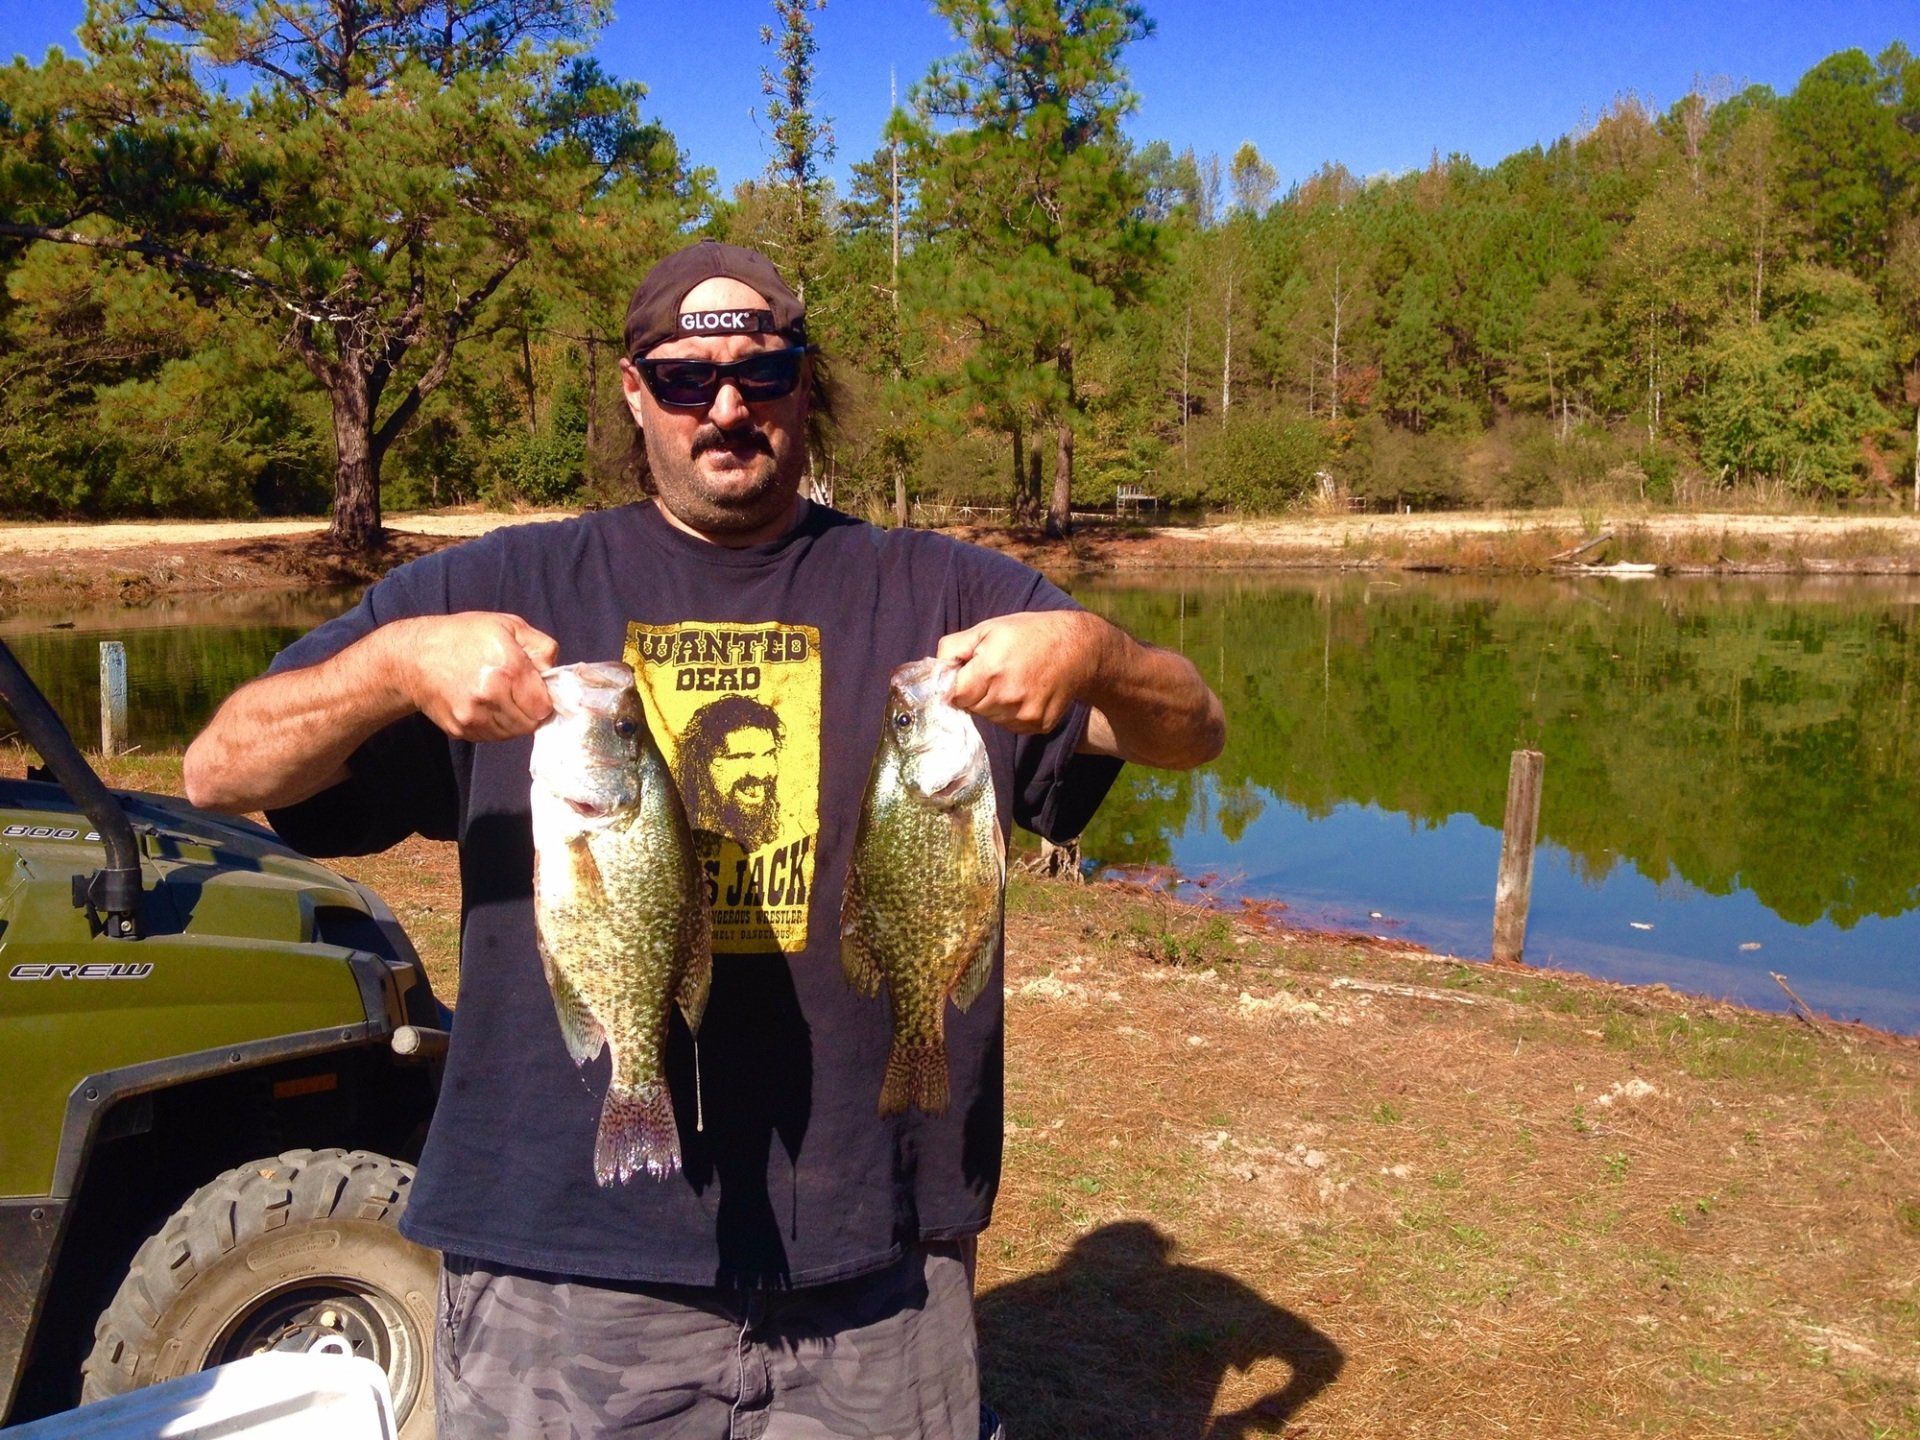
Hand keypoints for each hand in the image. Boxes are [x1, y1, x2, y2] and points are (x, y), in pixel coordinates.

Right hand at [385, 612, 558, 740]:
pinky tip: (485, 704)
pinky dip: (495, 725)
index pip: (544, 706)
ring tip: (501, 697)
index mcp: (508, 668)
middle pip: (531, 723)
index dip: (545, 698)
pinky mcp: (462, 729)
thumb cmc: (464, 636)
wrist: (413, 658)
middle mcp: (491, 695)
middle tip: (519, 693)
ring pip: (513, 733)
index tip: (537, 689)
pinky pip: (492, 736)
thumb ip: (541, 647)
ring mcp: (474, 716)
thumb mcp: (508, 625)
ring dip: (514, 719)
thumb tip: (555, 672)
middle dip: (531, 710)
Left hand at [936, 610, 1110, 733]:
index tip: (966, 675)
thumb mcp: (989, 628)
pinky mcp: (1037, 726)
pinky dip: (1012, 713)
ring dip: (993, 704)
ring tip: (1012, 680)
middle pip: (972, 708)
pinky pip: (1011, 725)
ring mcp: (1024, 715)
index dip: (956, 685)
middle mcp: (1006, 697)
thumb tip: (935, 668)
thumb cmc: (1030, 633)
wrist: (1079, 649)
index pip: (954, 695)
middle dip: (975, 693)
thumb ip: (954, 646)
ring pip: (991, 719)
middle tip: (994, 672)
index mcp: (990, 670)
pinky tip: (1025, 692)